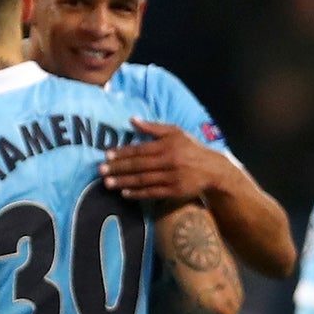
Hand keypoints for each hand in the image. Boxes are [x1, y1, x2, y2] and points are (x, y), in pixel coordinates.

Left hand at [100, 118, 236, 202]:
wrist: (212, 169)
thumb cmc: (190, 148)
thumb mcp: (175, 132)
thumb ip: (153, 128)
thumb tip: (132, 119)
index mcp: (167, 145)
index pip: (140, 149)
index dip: (122, 153)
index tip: (106, 155)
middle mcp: (168, 161)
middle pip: (139, 166)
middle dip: (118, 168)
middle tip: (101, 171)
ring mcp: (171, 177)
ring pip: (143, 180)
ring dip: (124, 182)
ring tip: (108, 184)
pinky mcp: (174, 191)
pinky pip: (152, 193)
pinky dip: (138, 194)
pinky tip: (125, 194)